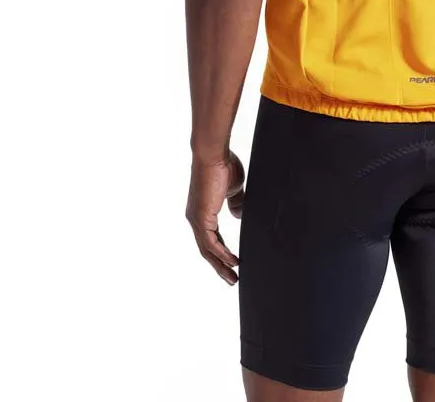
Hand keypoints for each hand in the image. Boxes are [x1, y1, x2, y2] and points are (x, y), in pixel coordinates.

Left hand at [185, 149, 245, 283]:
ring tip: (233, 278)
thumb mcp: (234, 189)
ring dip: (221, 266)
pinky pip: (211, 243)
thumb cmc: (224, 165)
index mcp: (203, 212)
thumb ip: (236, 203)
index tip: (234, 262)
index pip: (212, 239)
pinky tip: (233, 262)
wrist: (214, 154)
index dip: (222, 252)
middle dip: (220, 266)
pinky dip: (221, 254)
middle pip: (207, 250)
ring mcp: (196, 220)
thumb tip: (238, 216)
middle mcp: (196, 219)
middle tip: (232, 279)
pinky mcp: (200, 218)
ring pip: (207, 251)